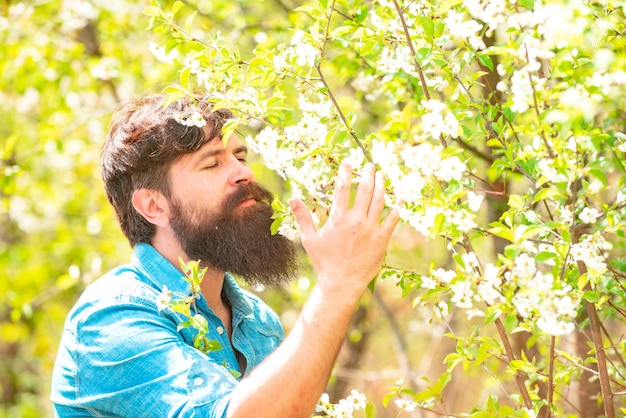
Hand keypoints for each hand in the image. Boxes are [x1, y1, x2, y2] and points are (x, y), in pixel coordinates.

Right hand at [288, 161, 399, 300]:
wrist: (341, 283)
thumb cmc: (324, 261)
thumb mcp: (310, 239)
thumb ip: (303, 217)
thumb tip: (292, 199)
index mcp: (339, 219)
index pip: (342, 189)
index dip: (346, 173)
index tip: (348, 162)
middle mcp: (357, 221)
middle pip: (365, 190)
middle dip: (368, 175)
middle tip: (370, 166)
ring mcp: (372, 230)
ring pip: (380, 201)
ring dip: (382, 186)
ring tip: (382, 176)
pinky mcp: (382, 240)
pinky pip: (392, 220)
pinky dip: (396, 209)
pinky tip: (399, 200)